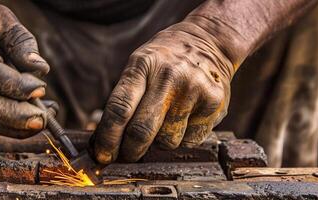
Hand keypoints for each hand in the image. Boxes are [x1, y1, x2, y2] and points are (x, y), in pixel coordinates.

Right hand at [0, 1, 50, 137]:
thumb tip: (40, 68)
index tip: (40, 89)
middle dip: (16, 114)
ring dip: (14, 125)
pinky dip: (5, 126)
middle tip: (43, 119)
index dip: (15, 85)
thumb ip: (19, 40)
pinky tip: (28, 124)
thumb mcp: (1, 17)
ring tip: (41, 122)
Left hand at [91, 22, 233, 163]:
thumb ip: (125, 99)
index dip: (108, 138)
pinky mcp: (215, 104)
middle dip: (130, 151)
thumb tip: (106, 142)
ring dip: (158, 143)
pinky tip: (183, 122)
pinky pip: (190, 141)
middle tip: (126, 155)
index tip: (102, 155)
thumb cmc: (165, 61)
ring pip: (166, 141)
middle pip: (142, 131)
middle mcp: (169, 76)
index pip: (119, 109)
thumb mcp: (140, 65)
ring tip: (162, 125)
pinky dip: (182, 140)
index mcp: (143, 64)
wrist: (209, 41)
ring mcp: (194, 90)